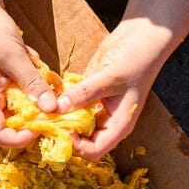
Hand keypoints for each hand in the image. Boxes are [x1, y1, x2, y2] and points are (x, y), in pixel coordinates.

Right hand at [0, 0, 56, 146]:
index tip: (39, 128)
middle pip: (6, 125)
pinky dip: (28, 82)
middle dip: (30, 117)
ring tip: (36, 68)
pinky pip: (15, 92)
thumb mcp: (15, 56)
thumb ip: (33, 83)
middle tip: (49, 101)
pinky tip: (29, 60)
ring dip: (31, 95)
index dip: (17, 139)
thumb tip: (52, 108)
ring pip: (14, 107)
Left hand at [57, 21, 163, 160]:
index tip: (61, 129)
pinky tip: (50, 96)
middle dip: (64, 134)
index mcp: (118, 126)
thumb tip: (59, 107)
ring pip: (74, 126)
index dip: (75, 146)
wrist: (142, 37)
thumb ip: (84, 93)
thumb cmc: (136, 60)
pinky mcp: (88, 96)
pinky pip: (71, 107)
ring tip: (46, 109)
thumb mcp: (110, 77)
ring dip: (60, 120)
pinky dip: (61, 105)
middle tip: (47, 120)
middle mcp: (107, 122)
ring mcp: (97, 110)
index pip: (94, 151)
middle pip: (81, 143)